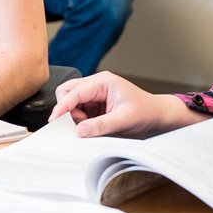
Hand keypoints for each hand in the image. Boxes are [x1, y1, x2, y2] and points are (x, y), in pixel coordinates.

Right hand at [49, 72, 197, 137]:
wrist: (157, 116)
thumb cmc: (146, 112)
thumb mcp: (124, 120)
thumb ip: (101, 126)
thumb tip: (79, 131)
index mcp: (103, 81)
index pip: (74, 91)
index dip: (62, 106)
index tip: (55, 119)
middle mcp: (97, 85)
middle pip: (67, 92)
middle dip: (67, 109)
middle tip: (78, 125)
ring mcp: (94, 94)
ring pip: (70, 102)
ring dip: (74, 116)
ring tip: (90, 127)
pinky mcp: (95, 105)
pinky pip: (78, 111)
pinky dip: (79, 120)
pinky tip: (90, 127)